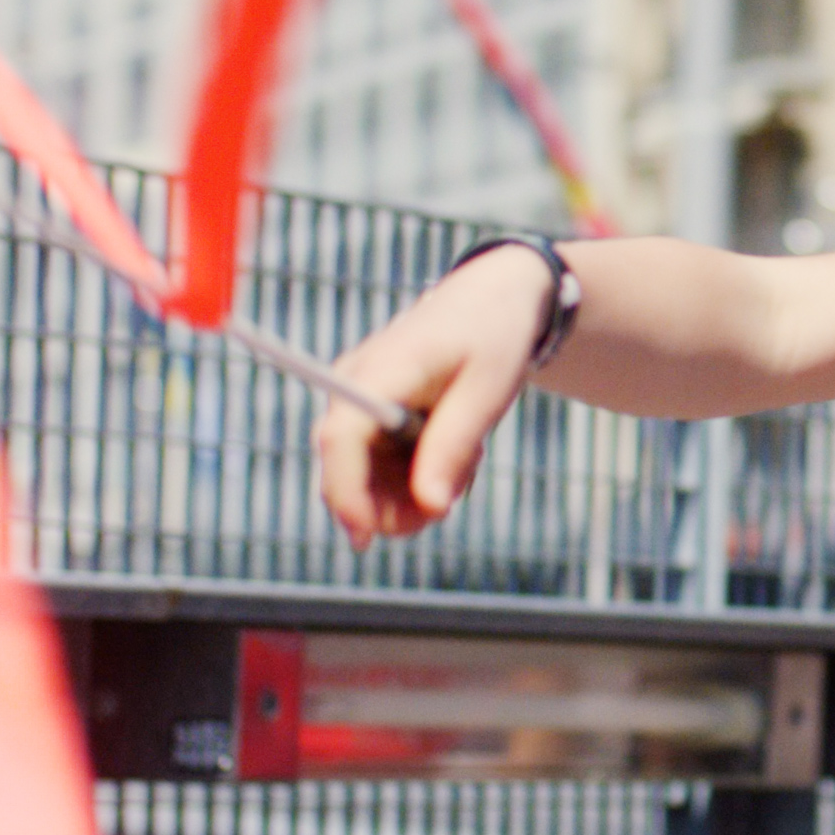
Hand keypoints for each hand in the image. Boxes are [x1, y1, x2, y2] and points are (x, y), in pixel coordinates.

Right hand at [313, 246, 554, 546]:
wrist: (493, 296)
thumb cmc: (493, 335)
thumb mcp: (487, 392)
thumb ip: (454, 447)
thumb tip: (430, 507)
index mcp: (380, 370)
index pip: (341, 438)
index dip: (346, 493)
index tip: (367, 538)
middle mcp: (353, 386)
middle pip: (345, 470)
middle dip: (394, 505)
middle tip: (455, 498)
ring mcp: (357, 401)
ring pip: (363, 478)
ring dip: (413, 490)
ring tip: (468, 458)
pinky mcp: (368, 414)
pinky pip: (378, 466)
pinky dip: (416, 474)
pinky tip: (454, 453)